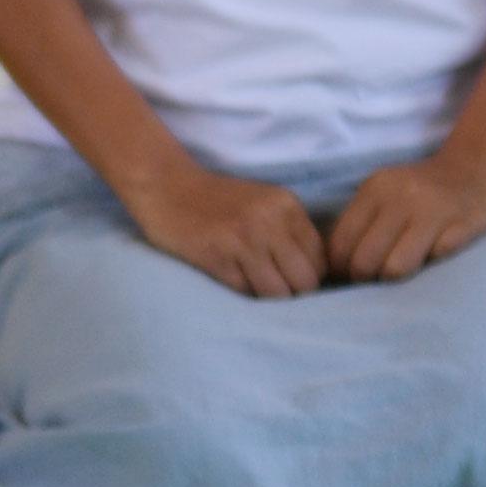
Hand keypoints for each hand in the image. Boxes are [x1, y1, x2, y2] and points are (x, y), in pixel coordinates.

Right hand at [119, 160, 326, 301]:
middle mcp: (270, 221)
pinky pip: (244, 292)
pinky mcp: (217, 256)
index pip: (319, 261)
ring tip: (252, 289)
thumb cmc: (216, 201)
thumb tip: (312, 277)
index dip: (307, 278)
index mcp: (286, 206)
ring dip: (266, 300)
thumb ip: (289, 231)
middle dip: (292, 294)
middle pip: (304, 281)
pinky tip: (230, 279)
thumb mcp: (263, 204)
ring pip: (277, 293)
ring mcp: (243, 239)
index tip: (288, 280)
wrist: (166, 186)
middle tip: (272, 291)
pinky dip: (240, 294)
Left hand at [323, 150, 485, 284]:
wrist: (476, 168)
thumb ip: (359, 226)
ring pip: (395, 268)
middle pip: (364, 261)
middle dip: (367, 279)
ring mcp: (434, 211)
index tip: (352, 275)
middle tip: (377, 279)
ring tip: (403, 272)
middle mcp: (402, 197)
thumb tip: (332, 270)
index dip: (341, 269)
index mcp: (375, 190)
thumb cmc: (420, 193)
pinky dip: (431, 265)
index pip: (340, 244)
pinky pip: (434, 261)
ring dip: (397, 279)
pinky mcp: (463, 226)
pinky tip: (434, 257)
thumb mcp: (383, 196)